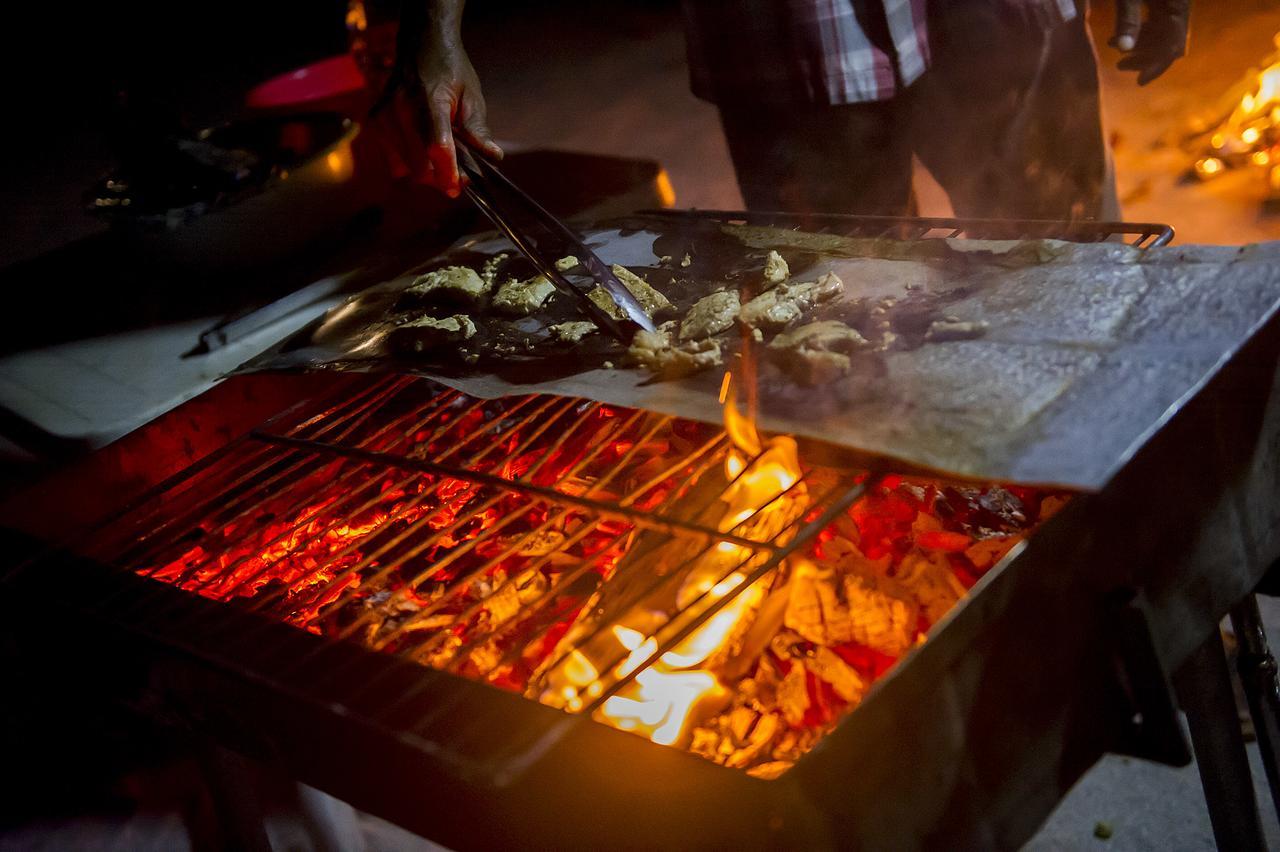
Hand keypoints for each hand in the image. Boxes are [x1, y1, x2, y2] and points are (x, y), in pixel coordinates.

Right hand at [385, 1, 501, 196]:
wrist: (420, 45)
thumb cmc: (450, 71)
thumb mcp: (471, 96)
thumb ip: (477, 130)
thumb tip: (493, 157)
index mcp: (429, 101)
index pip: (437, 148)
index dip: (448, 173)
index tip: (458, 187)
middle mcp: (401, 110)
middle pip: (419, 166)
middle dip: (441, 178)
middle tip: (459, 176)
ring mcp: (385, 117)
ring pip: (406, 169)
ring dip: (427, 173)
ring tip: (442, 160)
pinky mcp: (376, 123)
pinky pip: (394, 162)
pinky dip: (410, 165)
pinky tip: (422, 152)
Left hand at [1110, 0, 1189, 85]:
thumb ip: (1128, 19)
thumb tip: (1123, 49)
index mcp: (1179, 6)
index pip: (1174, 43)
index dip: (1157, 65)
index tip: (1140, 82)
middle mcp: (1180, 7)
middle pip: (1168, 41)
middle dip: (1145, 58)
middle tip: (1120, 66)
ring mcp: (1172, 4)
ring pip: (1161, 33)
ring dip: (1140, 46)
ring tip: (1115, 51)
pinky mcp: (1161, 1)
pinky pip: (1156, 23)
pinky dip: (1139, 34)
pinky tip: (1119, 39)